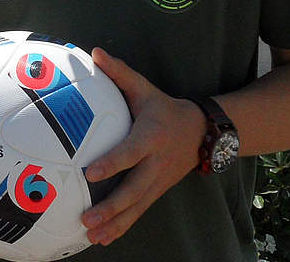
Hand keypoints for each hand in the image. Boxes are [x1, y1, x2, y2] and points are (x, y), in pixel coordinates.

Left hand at [80, 48, 205, 245]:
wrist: (203, 131)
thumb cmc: (163, 107)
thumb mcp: (144, 88)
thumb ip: (119, 73)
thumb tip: (94, 52)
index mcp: (150, 137)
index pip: (130, 152)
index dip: (111, 163)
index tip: (90, 172)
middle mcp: (156, 163)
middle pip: (134, 189)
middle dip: (111, 206)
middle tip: (87, 217)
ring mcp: (158, 181)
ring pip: (137, 206)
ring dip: (115, 223)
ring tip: (92, 235)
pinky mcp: (157, 191)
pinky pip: (140, 211)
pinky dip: (123, 226)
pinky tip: (104, 238)